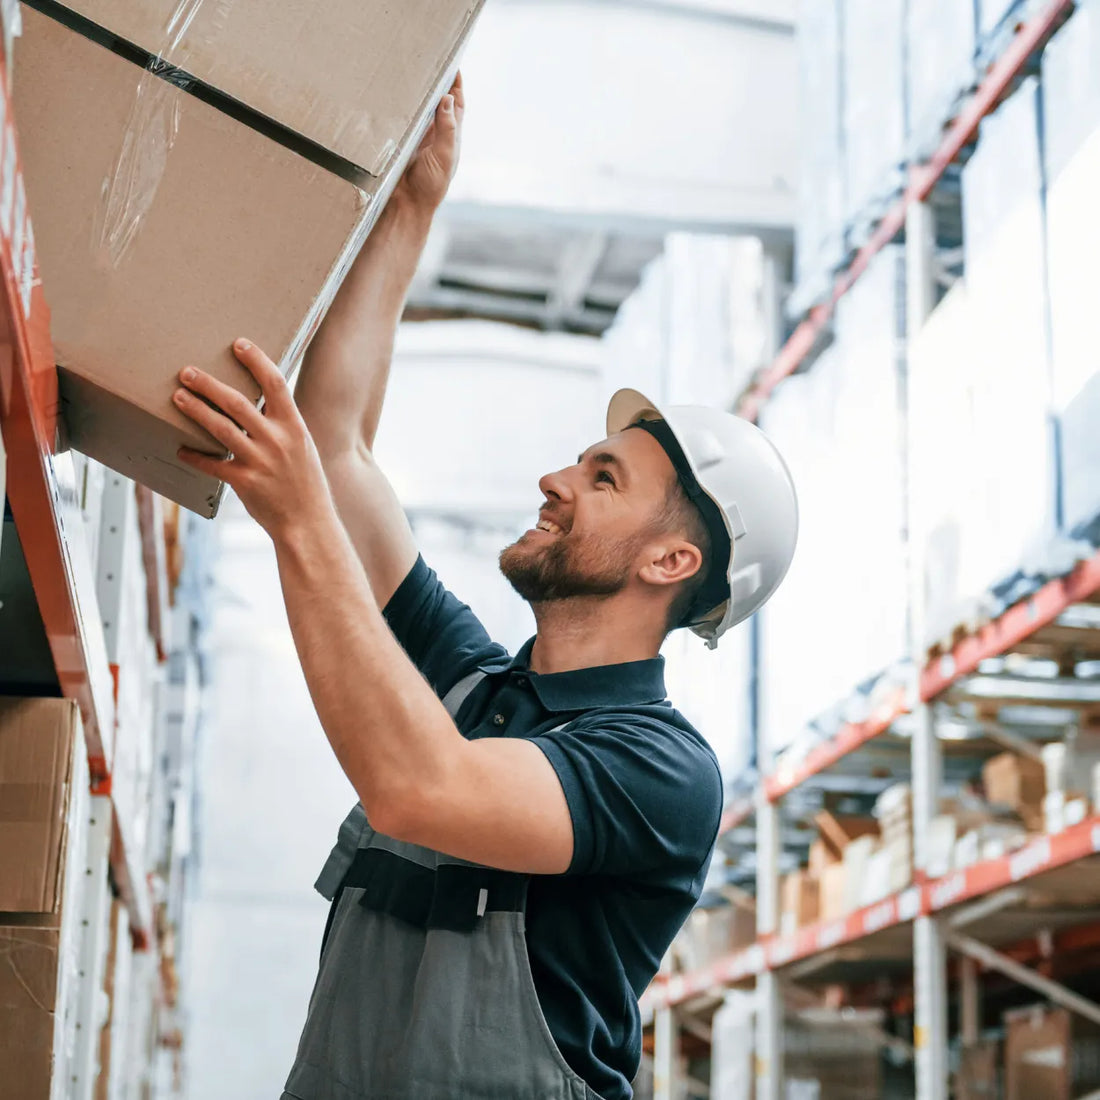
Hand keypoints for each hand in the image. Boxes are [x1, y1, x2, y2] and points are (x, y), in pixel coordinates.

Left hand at [174, 340, 333, 538]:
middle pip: (237, 402)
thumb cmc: (306, 485)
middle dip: (209, 384)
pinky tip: (180, 449)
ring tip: (177, 397)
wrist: (309, 524)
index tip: (239, 344)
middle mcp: (278, 440)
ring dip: (196, 410)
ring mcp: (260, 461)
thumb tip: (258, 404)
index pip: (275, 384)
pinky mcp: (245, 483)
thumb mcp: (303, 448)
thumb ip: (282, 426)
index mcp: (295, 427)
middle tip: (187, 372)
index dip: (256, 360)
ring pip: (220, 428)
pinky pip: (213, 464)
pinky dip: (195, 456)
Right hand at [391, 72, 463, 215]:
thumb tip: (448, 99)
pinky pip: (402, 118)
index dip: (456, 85)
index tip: (454, 64)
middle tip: (430, 60)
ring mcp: (417, 137)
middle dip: (437, 83)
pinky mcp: (400, 141)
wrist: (406, 207)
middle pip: (438, 102)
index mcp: (449, 137)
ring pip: (419, 108)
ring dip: (418, 92)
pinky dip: (401, 106)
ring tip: (413, 71)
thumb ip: (447, 129)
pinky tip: (395, 94)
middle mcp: (434, 134)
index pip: (456, 105)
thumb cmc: (429, 187)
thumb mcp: (444, 157)